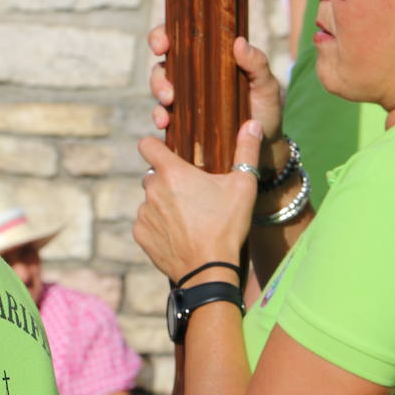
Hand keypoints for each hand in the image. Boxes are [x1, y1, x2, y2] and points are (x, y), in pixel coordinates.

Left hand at [134, 120, 261, 281]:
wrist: (209, 271)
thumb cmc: (227, 226)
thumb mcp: (244, 186)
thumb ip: (247, 150)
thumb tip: (253, 123)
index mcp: (172, 172)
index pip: (147, 144)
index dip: (156, 145)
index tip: (167, 152)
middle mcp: (152, 189)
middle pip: (153, 175)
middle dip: (168, 181)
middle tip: (191, 194)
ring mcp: (144, 213)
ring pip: (150, 200)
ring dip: (163, 204)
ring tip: (188, 219)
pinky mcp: (141, 235)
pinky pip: (147, 223)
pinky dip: (159, 226)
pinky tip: (179, 234)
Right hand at [149, 28, 283, 145]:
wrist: (263, 147)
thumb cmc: (265, 109)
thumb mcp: (266, 85)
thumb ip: (257, 64)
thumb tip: (238, 42)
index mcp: (209, 59)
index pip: (179, 40)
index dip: (162, 36)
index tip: (163, 45)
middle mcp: (192, 76)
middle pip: (162, 66)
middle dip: (158, 74)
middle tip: (168, 88)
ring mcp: (184, 100)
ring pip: (160, 89)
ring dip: (158, 92)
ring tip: (169, 102)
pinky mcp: (181, 122)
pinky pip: (162, 116)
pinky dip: (159, 117)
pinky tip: (165, 123)